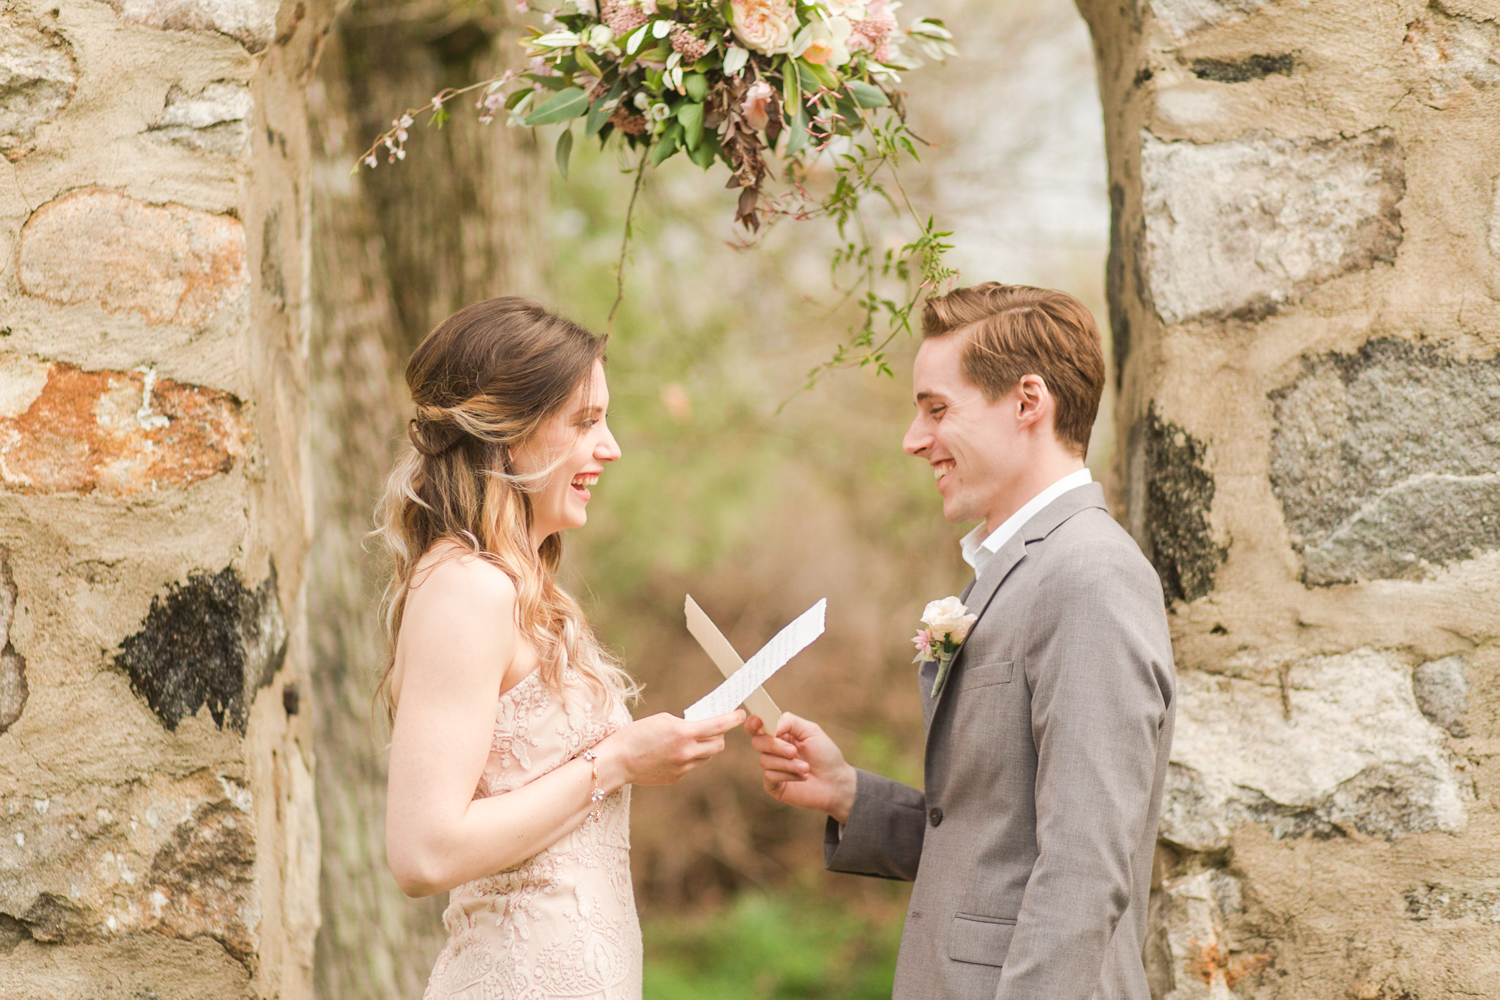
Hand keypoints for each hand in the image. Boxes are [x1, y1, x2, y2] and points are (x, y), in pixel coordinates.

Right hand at [595, 710, 745, 787]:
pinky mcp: (676, 778)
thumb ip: (685, 724)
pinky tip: (671, 753)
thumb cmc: (635, 735)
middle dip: (718, 736)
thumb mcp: (662, 720)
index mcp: (683, 733)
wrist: (616, 761)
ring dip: (704, 747)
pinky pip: (691, 766)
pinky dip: (688, 758)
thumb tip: (700, 728)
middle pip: (717, 745)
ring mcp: (682, 768)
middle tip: (711, 728)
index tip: (740, 714)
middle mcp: (686, 753)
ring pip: (706, 757)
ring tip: (688, 740)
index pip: (718, 726)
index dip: (732, 719)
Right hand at [745, 712, 857, 823]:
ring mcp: (771, 768)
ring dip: (788, 764)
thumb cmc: (825, 754)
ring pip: (764, 760)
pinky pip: (769, 776)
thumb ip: (789, 722)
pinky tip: (802, 777)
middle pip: (757, 742)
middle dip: (775, 746)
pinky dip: (787, 775)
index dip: (752, 723)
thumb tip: (771, 727)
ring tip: (806, 768)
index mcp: (779, 734)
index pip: (756, 726)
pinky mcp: (773, 786)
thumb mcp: (811, 730)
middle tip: (794, 752)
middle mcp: (772, 750)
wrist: (836, 782)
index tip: (758, 722)